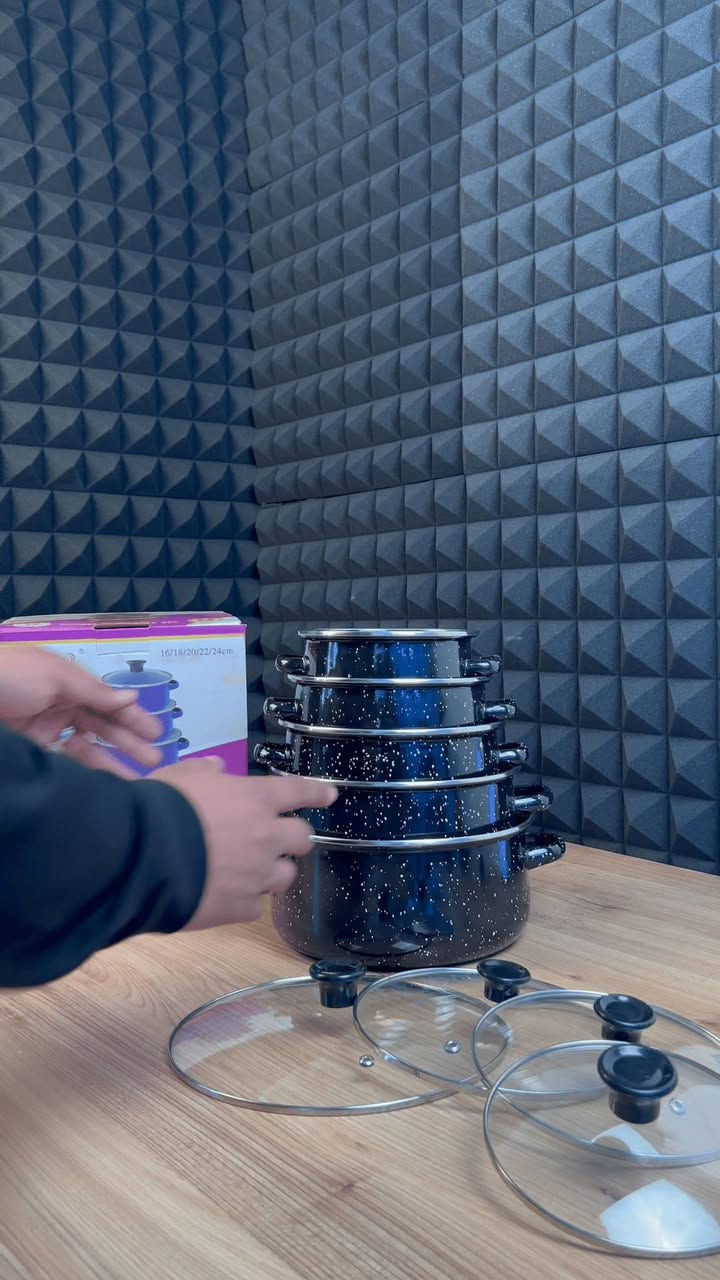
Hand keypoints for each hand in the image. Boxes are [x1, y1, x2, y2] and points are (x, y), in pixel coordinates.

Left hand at [0, 645, 161, 772]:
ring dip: (110, 761)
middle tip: (155, 761)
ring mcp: (43, 731)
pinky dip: (84, 773)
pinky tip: (104, 784)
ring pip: (84, 749)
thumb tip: (132, 698)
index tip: (156, 734)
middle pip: (100, 726)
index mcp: (66, 682)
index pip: (107, 702)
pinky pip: (63, 764)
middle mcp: (59, 706)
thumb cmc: (10, 678)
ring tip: (137, 780)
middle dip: (128, 742)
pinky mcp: (31, 754)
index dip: (132, 717)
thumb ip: (95, 691)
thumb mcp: (55, 676)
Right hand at [147, 759, 337, 927]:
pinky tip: (225, 895)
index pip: (299, 791)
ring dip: (273, 871)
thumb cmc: (161, 809)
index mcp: (255, 799)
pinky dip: (245, 899)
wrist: (143, 858)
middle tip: (277, 840)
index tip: (329, 795)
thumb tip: (216, 768)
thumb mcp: (179, 776)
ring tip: (251, 871)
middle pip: (304, 838)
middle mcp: (266, 836)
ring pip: (286, 876)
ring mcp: (258, 875)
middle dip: (294, 838)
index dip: (317, 792)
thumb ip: (204, 772)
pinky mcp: (242, 909)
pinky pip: (255, 905)